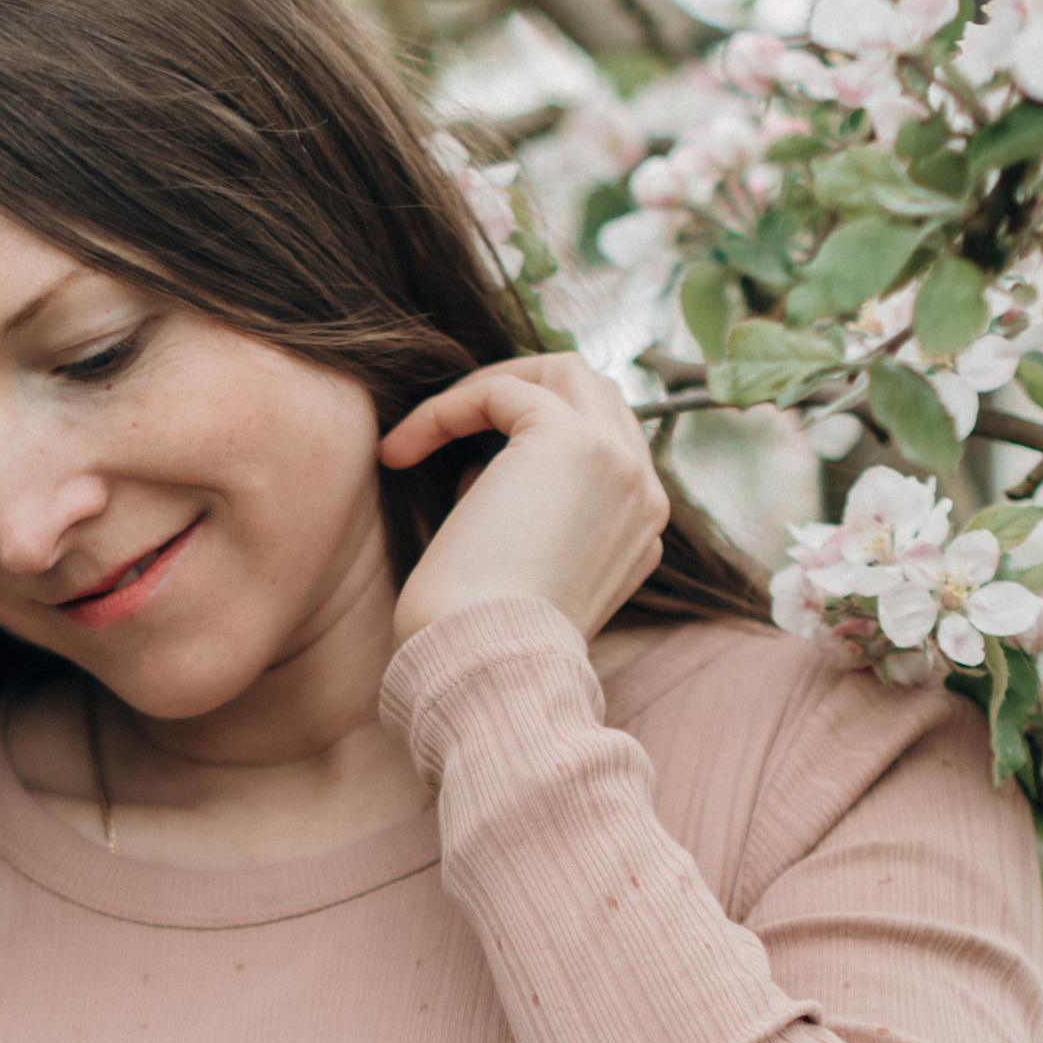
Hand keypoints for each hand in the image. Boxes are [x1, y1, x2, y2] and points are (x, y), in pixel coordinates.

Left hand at [385, 350, 667, 649]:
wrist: (487, 668)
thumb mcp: (517, 578)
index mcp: (638, 532)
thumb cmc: (480, 644)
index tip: (462, 478)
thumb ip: (525, 524)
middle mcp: (643, 494)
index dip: (528, 443)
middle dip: (514, 397)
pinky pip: (502, 391)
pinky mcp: (570, 441)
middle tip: (443, 429)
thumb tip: (482, 476)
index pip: (600, 445)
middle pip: (592, 395)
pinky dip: (445, 410)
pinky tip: (400, 451)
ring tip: (421, 432)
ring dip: (486, 389)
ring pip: (561, 374)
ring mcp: (617, 463)